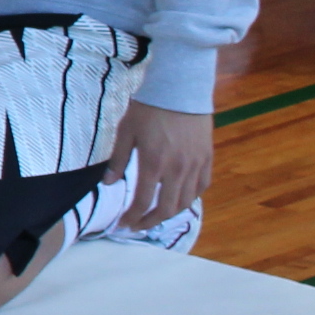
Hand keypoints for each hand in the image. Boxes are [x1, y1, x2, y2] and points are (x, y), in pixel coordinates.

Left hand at [108, 101, 211, 228]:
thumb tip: (108, 184)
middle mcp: (177, 169)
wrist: (179, 89)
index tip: (124, 224)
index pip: (143, 201)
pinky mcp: (207, 158)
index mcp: (154, 163)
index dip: (133, 217)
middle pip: (167, 208)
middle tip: (138, 226)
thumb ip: (118, 160)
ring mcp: (195, 165)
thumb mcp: (125, 132)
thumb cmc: (148, 109)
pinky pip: (201, 186)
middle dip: (151, 222)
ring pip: (186, 201)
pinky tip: (179, 198)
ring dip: (170, 213)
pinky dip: (191, 197)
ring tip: (156, 215)